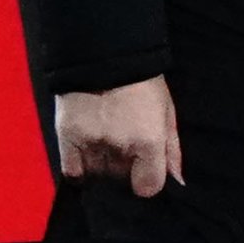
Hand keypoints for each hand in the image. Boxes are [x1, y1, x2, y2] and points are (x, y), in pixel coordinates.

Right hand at [54, 77, 182, 197]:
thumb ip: (172, 150)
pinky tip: (85, 158)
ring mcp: (91, 142)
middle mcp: (119, 146)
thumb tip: (177, 181)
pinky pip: (72, 171)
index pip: (147, 187)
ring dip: (102, 168)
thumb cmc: (142, 83)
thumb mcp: (166, 112)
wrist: (103, 55)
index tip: (144, 172)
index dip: (147, 182)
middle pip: (121, 180)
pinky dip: (79, 170)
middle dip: (124, 170)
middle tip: (123, 150)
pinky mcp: (67, 137)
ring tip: (104, 149)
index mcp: (148, 141)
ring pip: (98, 175)